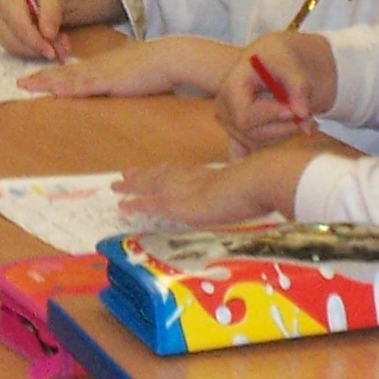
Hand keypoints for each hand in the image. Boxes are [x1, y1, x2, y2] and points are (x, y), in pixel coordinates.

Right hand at [0, 0, 74, 62]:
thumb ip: (51, 12)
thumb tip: (47, 35)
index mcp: (8, 1)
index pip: (17, 26)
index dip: (34, 40)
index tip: (52, 52)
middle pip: (13, 41)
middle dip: (38, 49)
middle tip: (61, 50)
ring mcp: (1, 30)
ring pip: (17, 50)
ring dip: (40, 52)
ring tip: (61, 46)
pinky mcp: (7, 40)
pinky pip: (21, 54)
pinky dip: (38, 53)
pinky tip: (53, 46)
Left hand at [22, 35, 229, 98]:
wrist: (171, 58)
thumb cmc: (156, 68)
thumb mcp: (132, 74)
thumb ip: (119, 80)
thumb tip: (114, 86)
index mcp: (102, 66)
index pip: (71, 72)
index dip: (50, 76)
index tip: (33, 79)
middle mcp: (98, 67)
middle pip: (63, 74)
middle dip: (40, 79)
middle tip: (19, 84)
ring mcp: (103, 73)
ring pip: (68, 79)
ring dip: (46, 83)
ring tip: (26, 86)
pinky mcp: (111, 81)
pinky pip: (86, 86)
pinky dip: (69, 88)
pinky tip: (55, 91)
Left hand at [112, 151, 295, 228]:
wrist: (259, 181)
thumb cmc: (262, 184)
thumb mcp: (250, 188)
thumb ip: (243, 192)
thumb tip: (252, 197)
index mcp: (209, 174)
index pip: (181, 171)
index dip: (165, 171)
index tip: (153, 170)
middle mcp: (193, 177)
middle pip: (161, 174)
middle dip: (142, 175)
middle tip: (123, 176)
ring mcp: (185, 190)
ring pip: (151, 185)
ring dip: (132, 186)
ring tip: (116, 186)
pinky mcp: (180, 204)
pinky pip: (152, 204)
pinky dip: (136, 204)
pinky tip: (123, 208)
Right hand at [215, 32, 331, 152]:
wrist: (277, 61)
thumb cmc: (281, 58)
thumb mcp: (292, 65)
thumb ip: (298, 87)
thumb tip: (301, 114)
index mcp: (231, 87)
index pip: (244, 117)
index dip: (270, 117)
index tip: (294, 111)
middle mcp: (225, 108)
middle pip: (251, 134)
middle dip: (282, 128)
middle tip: (307, 117)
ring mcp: (230, 123)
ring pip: (257, 143)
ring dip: (284, 133)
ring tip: (304, 118)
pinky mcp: (239, 133)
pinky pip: (249, 151)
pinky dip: (269, 146)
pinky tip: (284, 142)